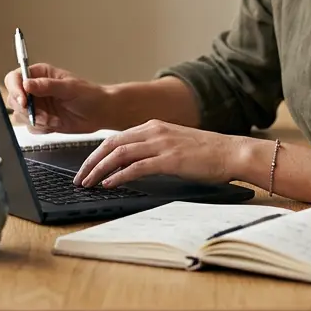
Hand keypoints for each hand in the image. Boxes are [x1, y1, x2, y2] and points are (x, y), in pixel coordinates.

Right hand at [4, 63, 114, 133]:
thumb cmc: (89, 95)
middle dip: (26, 110)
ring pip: (19, 115)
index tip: (23, 101)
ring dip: (35, 120)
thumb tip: (26, 84)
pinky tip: (56, 124)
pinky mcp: (40, 119)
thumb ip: (47, 86)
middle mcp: (35, 89)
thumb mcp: (69, 88)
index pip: (15, 78)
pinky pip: (30, 127)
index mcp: (40, 74)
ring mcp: (37, 105)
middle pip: (13, 98)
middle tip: (42, 115)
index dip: (15, 89)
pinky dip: (41, 128)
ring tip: (53, 120)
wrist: (100, 113)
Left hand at [73, 119, 242, 187]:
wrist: (232, 152)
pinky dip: (119, 175)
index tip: (86, 167)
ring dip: (99, 169)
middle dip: (90, 161)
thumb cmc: (207, 153)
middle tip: (79, 177)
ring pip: (119, 154)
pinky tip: (109, 183)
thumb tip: (132, 164)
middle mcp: (154, 131)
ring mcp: (161, 144)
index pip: (116, 138)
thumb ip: (154, 149)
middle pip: (111, 144)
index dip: (97, 153)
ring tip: (88, 183)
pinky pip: (137, 167)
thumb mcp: (175, 144)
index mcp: (154, 126)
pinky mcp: (169, 159)